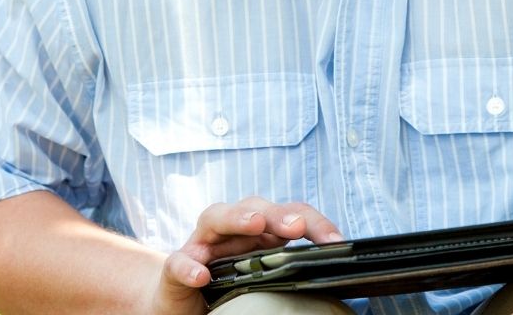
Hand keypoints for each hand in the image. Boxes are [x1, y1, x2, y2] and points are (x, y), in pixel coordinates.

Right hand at [151, 197, 343, 314]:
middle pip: (254, 207)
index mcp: (259, 232)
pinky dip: (189, 265)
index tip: (337, 242)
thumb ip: (288, 268)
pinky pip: (178, 261)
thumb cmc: (228, 287)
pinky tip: (201, 274)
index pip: (291, 215)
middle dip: (277, 213)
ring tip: (254, 223)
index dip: (315, 224)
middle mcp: (230, 230)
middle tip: (295, 226)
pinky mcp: (175, 269)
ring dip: (236, 216)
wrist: (183, 306)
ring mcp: (200, 245)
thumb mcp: (264, 276)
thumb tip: (329, 271)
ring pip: (215, 217)